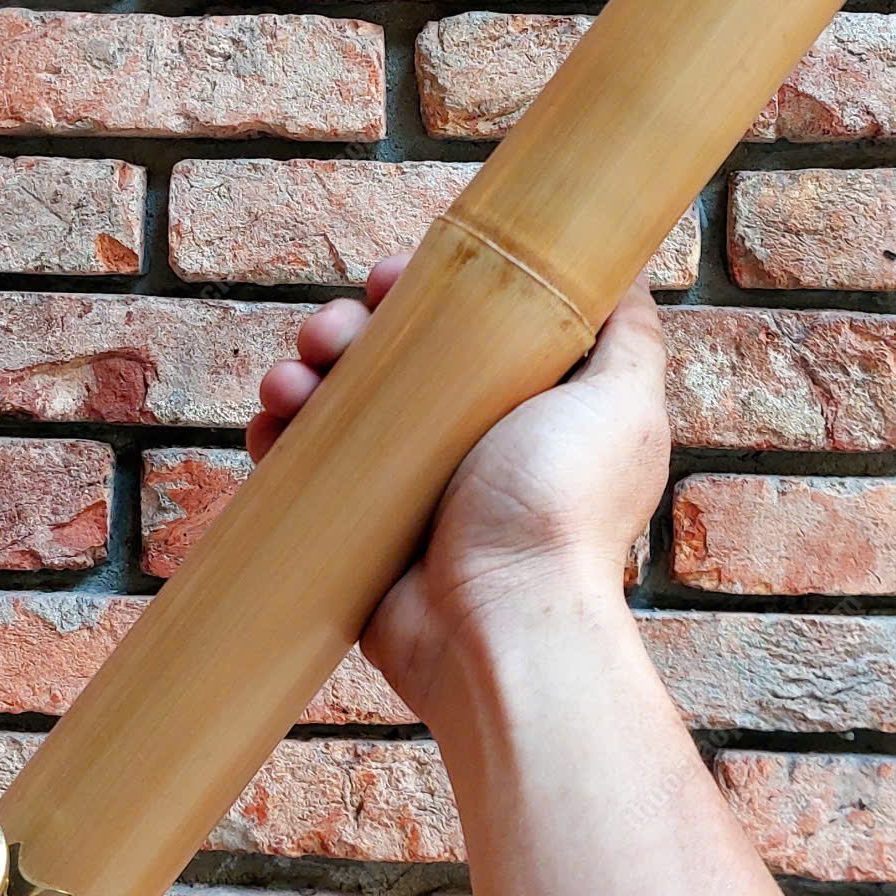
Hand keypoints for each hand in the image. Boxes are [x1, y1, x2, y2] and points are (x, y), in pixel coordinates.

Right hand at [249, 255, 669, 720]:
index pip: (461, 322)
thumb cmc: (561, 511)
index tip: (389, 278)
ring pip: (340, 404)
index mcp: (523, 403)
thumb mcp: (620, 403)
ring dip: (302, 377)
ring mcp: (410, 485)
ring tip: (289, 384)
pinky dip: (280, 439)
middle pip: (390, 355)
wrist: (499, 624)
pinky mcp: (361, 528)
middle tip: (326, 334)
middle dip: (346, 329)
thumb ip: (628, 336)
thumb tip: (619, 271)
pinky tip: (268, 428)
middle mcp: (468, 440)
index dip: (419, 289)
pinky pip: (307, 468)